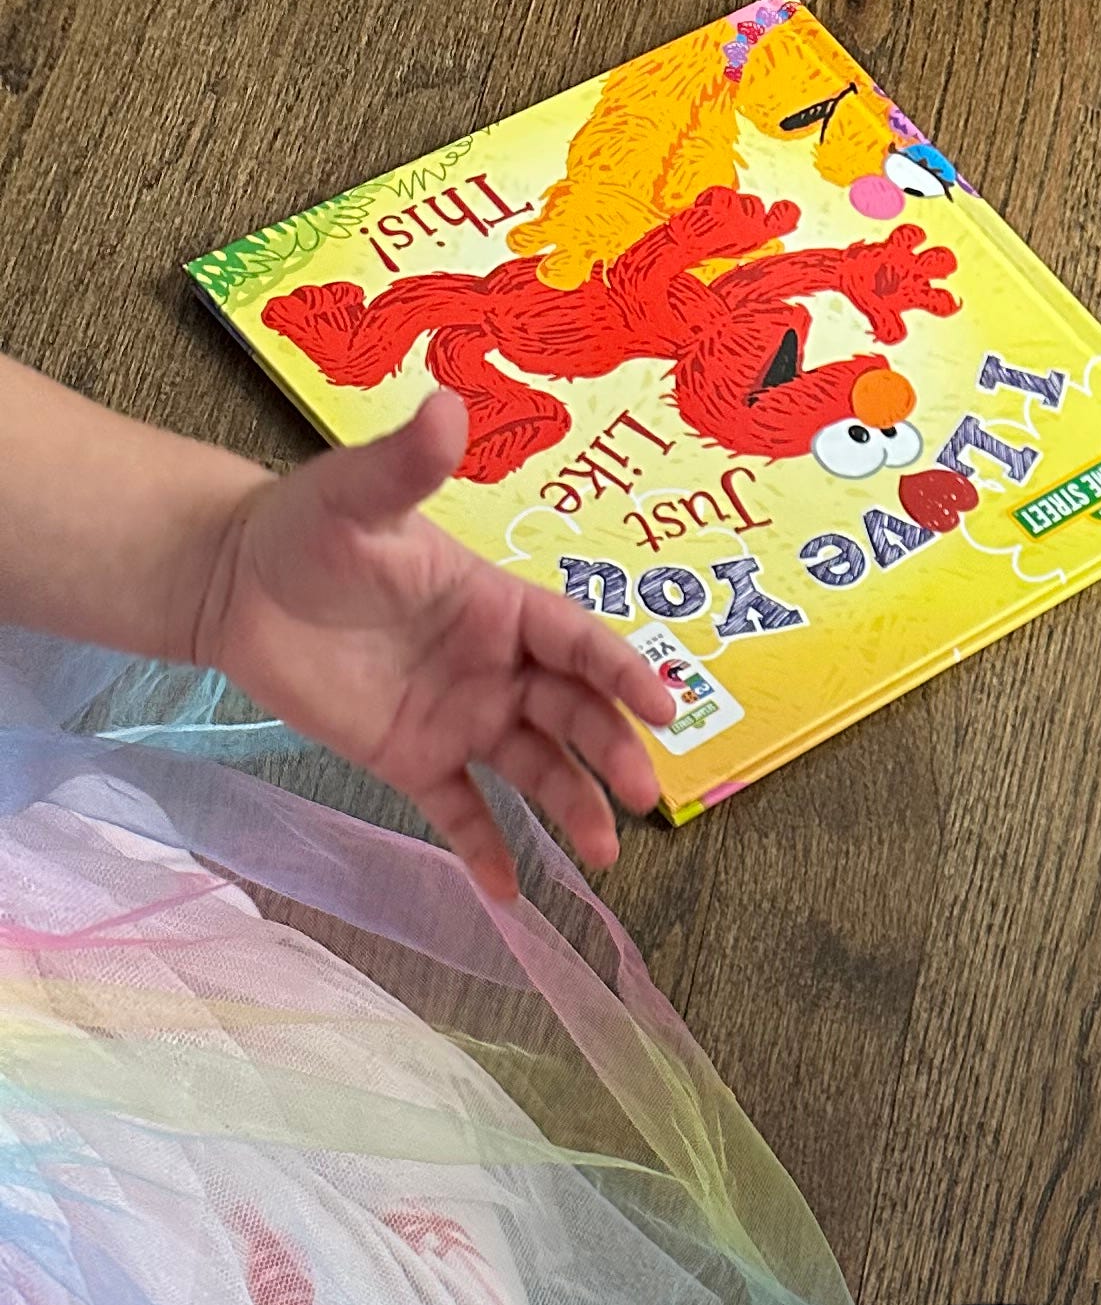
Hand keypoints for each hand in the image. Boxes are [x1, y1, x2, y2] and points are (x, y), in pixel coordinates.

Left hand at [188, 392, 677, 902]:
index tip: (663, 708)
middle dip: (610, 754)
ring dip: (572, 811)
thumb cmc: (304, 530)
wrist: (233, 584)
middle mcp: (498, 668)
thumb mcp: (357, 496)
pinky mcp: (417, 761)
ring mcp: (463, 719)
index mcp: (499, 606)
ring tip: (599, 857)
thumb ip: (407, 465)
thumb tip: (449, 408)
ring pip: (536, 771)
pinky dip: (488, 853)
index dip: (623, 672)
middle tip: (641, 795)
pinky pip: (462, 814)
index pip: (577, 641)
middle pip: (573, 715)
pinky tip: (511, 895)